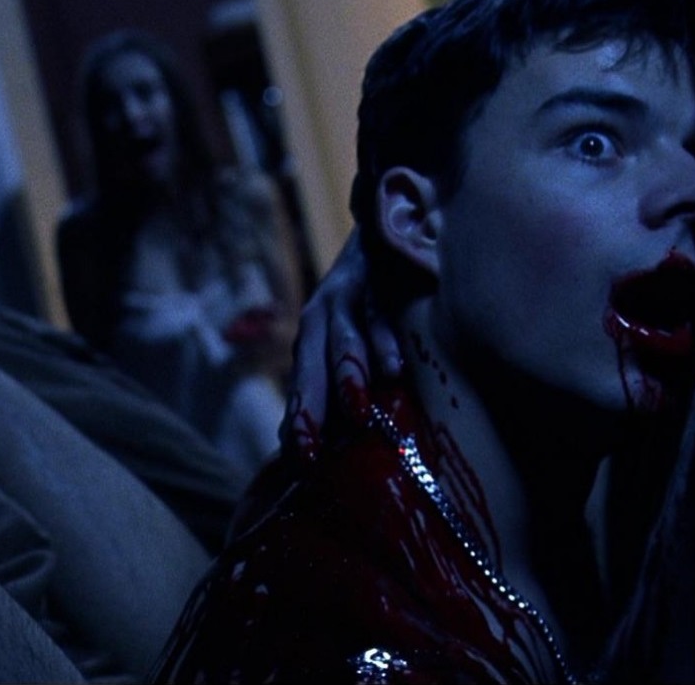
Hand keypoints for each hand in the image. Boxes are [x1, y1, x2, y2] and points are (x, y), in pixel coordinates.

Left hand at [280, 230, 401, 461]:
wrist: (379, 234)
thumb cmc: (365, 304)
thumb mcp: (345, 342)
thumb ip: (334, 384)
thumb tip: (318, 441)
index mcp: (312, 342)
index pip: (301, 387)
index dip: (299, 421)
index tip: (299, 460)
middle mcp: (320, 320)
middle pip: (311, 367)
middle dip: (310, 407)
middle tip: (309, 446)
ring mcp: (345, 298)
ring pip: (342, 340)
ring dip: (347, 375)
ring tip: (356, 412)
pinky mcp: (375, 279)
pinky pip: (380, 314)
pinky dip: (384, 341)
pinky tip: (394, 369)